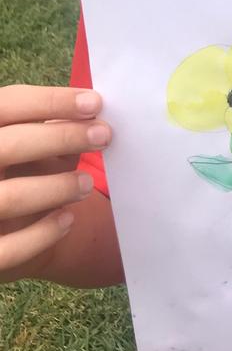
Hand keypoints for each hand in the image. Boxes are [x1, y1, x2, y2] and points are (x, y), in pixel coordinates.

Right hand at [0, 85, 110, 278]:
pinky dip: (42, 234)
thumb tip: (92, 112)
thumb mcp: (34, 141)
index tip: (95, 103)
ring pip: (9, 197)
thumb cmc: (25, 170)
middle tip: (104, 136)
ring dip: (57, 187)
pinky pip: (9, 249)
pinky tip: (68, 220)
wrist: (8, 226)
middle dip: (61, 138)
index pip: (7, 105)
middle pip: (8, 146)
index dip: (50, 101)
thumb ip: (55, 126)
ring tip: (88, 184)